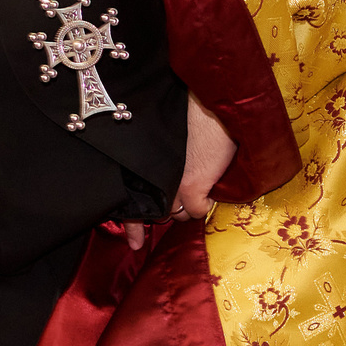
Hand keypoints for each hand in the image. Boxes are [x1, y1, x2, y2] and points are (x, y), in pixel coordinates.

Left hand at [130, 96, 238, 249]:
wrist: (212, 102)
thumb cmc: (191, 113)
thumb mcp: (167, 138)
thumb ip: (162, 160)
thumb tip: (167, 173)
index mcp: (145, 166)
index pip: (134, 204)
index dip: (134, 226)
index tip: (135, 243)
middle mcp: (154, 178)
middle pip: (159, 211)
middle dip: (170, 209)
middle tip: (182, 202)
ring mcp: (173, 185)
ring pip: (178, 213)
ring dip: (187, 208)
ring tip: (198, 194)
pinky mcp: (194, 186)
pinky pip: (197, 211)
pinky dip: (205, 207)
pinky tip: (211, 194)